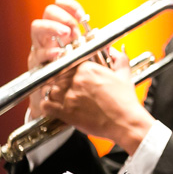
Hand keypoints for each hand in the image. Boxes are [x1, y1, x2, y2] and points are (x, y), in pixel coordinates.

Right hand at [27, 0, 88, 114]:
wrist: (60, 102)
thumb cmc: (76, 79)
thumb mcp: (89, 61)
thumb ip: (98, 50)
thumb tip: (110, 44)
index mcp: (61, 33)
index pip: (62, 10)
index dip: (70, 7)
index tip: (82, 14)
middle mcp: (48, 38)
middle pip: (46, 15)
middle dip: (60, 16)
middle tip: (72, 27)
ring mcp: (40, 51)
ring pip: (37, 30)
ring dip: (52, 28)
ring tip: (66, 35)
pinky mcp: (36, 66)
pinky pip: (38, 55)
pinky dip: (48, 53)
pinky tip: (57, 53)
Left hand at [37, 49, 154, 152]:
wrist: (126, 122)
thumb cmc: (125, 101)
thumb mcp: (124, 75)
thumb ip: (118, 59)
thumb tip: (113, 51)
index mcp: (88, 68)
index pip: (68, 65)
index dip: (69, 73)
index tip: (72, 79)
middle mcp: (76, 80)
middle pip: (58, 78)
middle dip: (62, 84)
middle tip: (69, 91)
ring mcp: (70, 96)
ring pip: (51, 90)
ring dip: (54, 95)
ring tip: (62, 100)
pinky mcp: (66, 112)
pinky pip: (46, 106)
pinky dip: (47, 107)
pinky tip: (53, 108)